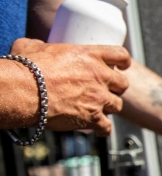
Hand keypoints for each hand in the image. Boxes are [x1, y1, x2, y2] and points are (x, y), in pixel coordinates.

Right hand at [9, 38, 131, 136]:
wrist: (23, 91)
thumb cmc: (26, 68)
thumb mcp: (32, 46)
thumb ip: (42, 45)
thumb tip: (38, 46)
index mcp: (90, 55)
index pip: (120, 55)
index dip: (123, 61)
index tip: (122, 66)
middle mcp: (100, 76)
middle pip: (122, 83)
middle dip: (116, 87)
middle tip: (105, 90)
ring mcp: (99, 98)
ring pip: (118, 105)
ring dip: (109, 107)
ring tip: (98, 108)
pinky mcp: (93, 117)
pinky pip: (106, 127)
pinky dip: (102, 129)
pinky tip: (97, 129)